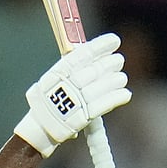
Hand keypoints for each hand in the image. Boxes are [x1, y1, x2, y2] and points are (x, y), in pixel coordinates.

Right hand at [15, 33, 130, 156]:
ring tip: (122, 78)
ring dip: (116, 80)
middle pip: (95, 70)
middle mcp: (67, 85)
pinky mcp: (83, 117)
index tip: (114, 40)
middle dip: (110, 63)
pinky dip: (116, 98)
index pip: (83, 54)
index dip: (101, 46)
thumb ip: (72, 65)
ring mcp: (75, 101)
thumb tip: (96, 52)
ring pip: (102, 86)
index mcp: (59, 72)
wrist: (41, 127)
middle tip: (119, 60)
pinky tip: (125, 94)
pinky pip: (104, 104)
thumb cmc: (49, 100)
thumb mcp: (54, 78)